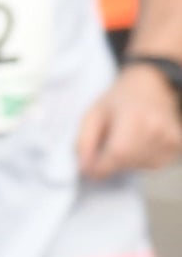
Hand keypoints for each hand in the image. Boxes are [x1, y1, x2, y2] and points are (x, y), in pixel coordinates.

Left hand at [78, 59, 181, 181]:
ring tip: (123, 139)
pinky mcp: (177, 145)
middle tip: (104, 148)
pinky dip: (140, 160)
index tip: (87, 170)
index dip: (100, 167)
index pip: (118, 153)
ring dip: (125, 161)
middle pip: (127, 162)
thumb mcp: (93, 113)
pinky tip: (137, 143)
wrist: (151, 86)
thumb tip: (84, 167)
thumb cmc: (119, 99)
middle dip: (109, 163)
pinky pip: (153, 164)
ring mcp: (170, 138)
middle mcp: (157, 129)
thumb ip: (84, 141)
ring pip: (139, 166)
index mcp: (135, 117)